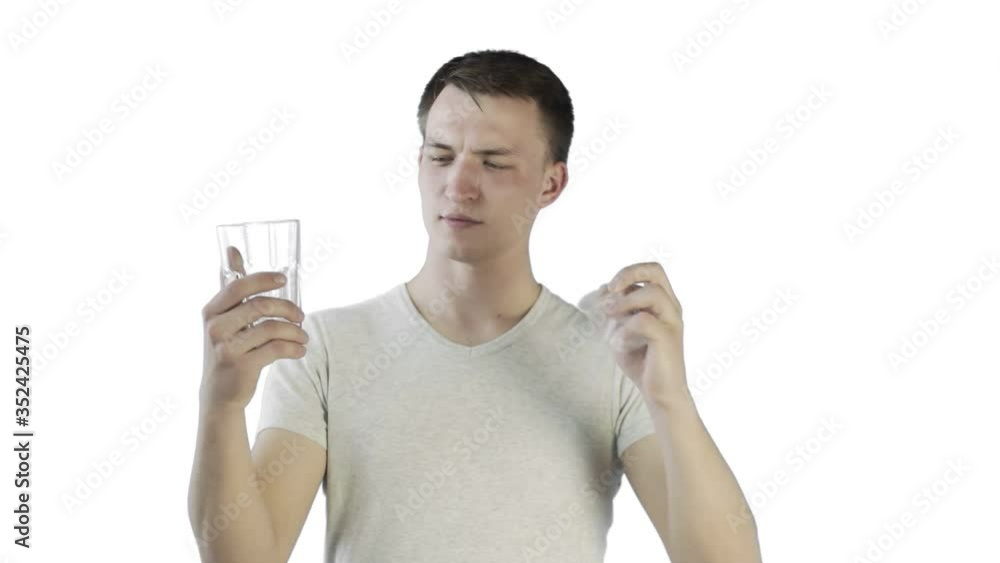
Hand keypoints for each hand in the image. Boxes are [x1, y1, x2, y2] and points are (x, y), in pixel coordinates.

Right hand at [200, 270, 307, 411]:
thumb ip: (231, 288)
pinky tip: (300, 350)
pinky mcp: (242, 365)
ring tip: (303, 336)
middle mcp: (215, 327)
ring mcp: (227, 347)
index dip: (263, 279)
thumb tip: (232, 249)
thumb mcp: (223, 318)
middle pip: (260, 306)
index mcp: (212, 310)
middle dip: (288, 308)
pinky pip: (276, 349)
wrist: (219, 393)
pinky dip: (294, 348)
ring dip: (295, 331)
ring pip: (272, 328)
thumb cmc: (227, 348)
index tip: (284, 279)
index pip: (239, 286)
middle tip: (301, 315)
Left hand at [585, 262, 687, 402]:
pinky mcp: (668, 338)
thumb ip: (614, 311)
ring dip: (624, 303)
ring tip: (610, 319)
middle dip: (628, 275)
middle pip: (656, 271)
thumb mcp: (620, 331)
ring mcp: (672, 321)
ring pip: (652, 293)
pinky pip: (643, 321)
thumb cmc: (641, 362)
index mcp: (663, 303)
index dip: (628, 272)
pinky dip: (625, 330)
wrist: (659, 394)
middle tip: (610, 290)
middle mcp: (671, 308)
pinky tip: (619, 345)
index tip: (609, 287)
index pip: (651, 271)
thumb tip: (601, 288)